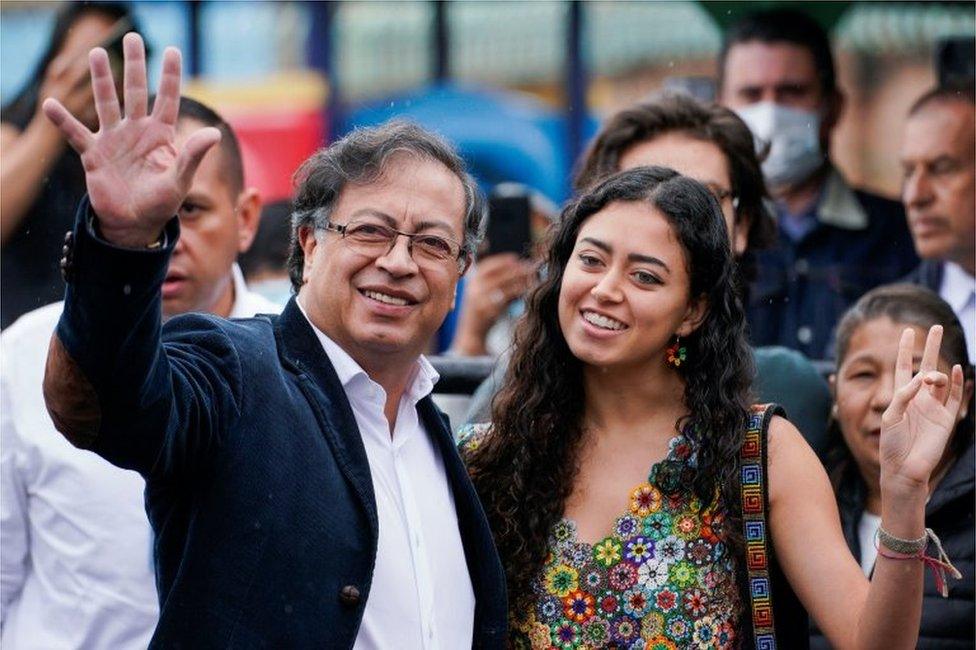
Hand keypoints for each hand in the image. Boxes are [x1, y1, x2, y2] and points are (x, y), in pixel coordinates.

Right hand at [41, 33, 220, 247]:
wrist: (135, 224)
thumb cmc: (161, 204)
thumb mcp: (181, 181)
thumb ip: (193, 155)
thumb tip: (214, 133)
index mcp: (160, 136)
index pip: (167, 99)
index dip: (170, 76)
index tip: (173, 50)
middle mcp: (136, 132)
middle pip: (135, 91)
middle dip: (134, 65)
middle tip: (133, 37)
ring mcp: (114, 140)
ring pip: (106, 103)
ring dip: (101, 80)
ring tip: (95, 52)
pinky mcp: (93, 154)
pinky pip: (75, 134)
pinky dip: (63, 121)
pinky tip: (51, 104)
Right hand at [451, 253, 533, 355]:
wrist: (472, 334)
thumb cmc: (484, 312)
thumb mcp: (487, 295)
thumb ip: (501, 284)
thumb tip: (523, 272)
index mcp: (471, 281)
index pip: (487, 266)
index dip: (501, 260)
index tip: (516, 258)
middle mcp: (473, 288)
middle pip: (497, 274)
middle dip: (515, 269)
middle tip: (530, 267)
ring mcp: (478, 299)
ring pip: (502, 285)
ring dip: (518, 280)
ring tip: (532, 279)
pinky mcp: (485, 310)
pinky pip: (504, 298)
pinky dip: (516, 293)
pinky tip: (525, 291)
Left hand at [879, 325, 964, 493]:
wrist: (904, 468)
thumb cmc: (892, 443)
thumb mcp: (891, 416)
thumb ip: (903, 395)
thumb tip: (920, 378)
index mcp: (901, 396)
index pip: (904, 366)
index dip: (906, 349)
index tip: (908, 331)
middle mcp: (918, 398)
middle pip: (926, 366)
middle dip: (931, 347)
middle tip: (936, 328)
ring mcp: (934, 407)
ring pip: (941, 380)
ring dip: (939, 373)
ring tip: (933, 376)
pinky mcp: (946, 418)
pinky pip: (955, 396)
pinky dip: (957, 382)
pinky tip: (957, 369)